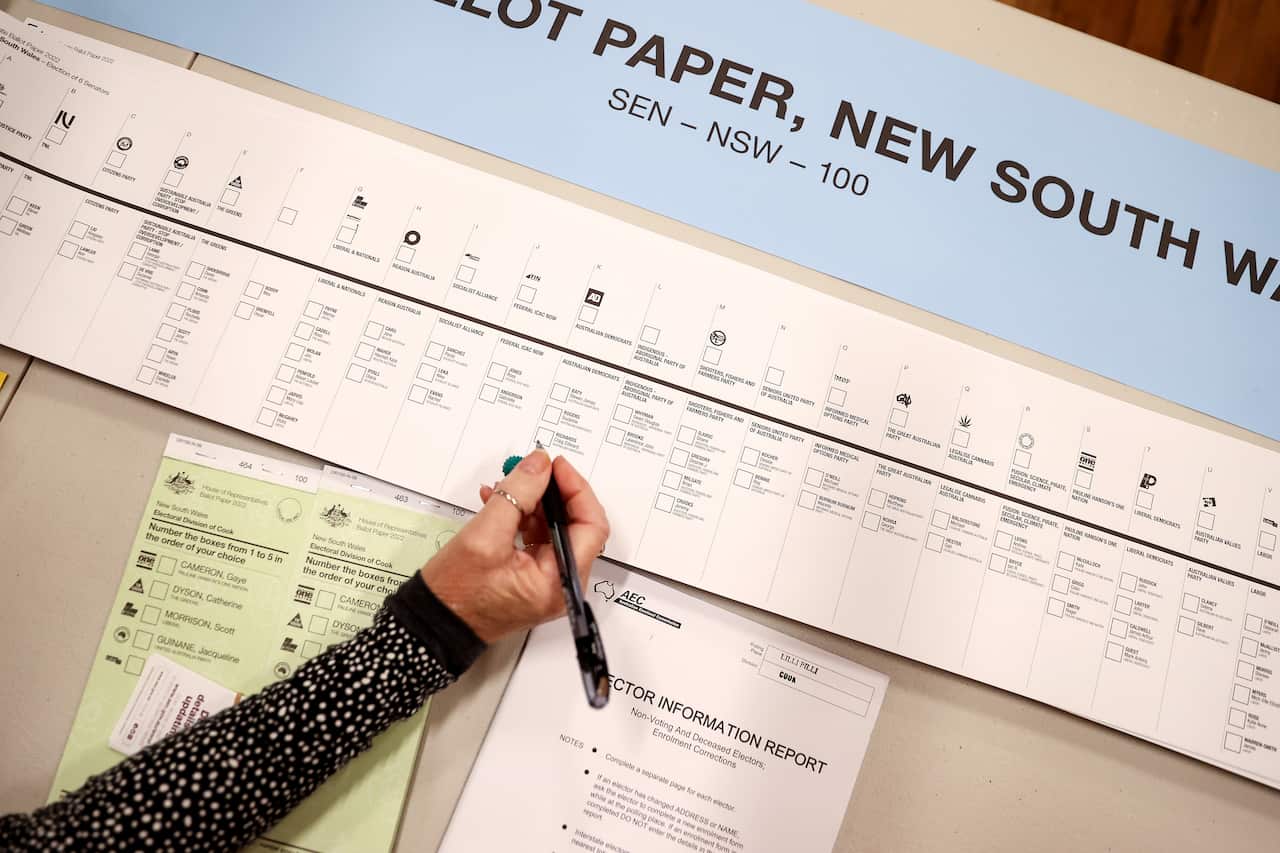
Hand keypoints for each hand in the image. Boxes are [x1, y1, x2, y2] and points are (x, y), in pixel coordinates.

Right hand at [419, 449, 609, 642]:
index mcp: (559, 581)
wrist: (432, 625)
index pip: (591, 526)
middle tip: (531, 469)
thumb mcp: (485, 536)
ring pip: (554, 528)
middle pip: (575, 525)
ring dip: (533, 502)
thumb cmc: (455, 595)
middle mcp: (561, 585)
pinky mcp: (533, 578)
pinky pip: (538, 539)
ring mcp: (548, 582)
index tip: (556, 466)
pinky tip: (499, 502)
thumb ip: (517, 494)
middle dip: (552, 493)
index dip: (576, 490)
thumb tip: (540, 464)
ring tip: (505, 485)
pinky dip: (522, 517)